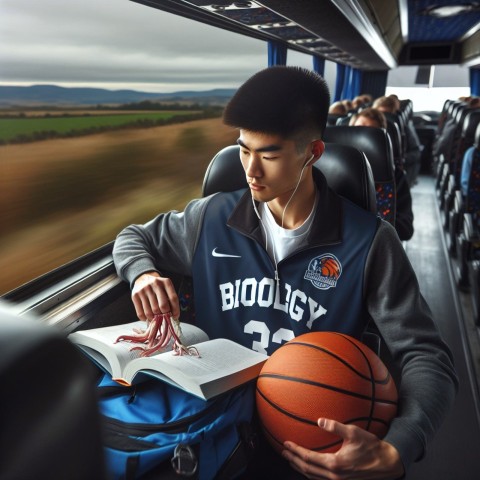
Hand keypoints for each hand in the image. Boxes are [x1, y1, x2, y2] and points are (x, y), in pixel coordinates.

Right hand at [131, 272, 179, 320]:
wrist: (143, 279)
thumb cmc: (158, 287)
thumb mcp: (166, 288)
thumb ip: (170, 300)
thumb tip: (173, 316)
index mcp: (165, 282)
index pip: (173, 298)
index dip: (175, 310)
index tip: (175, 317)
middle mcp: (155, 284)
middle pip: (163, 306)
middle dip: (165, 315)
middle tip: (164, 318)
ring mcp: (144, 289)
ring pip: (151, 312)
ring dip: (154, 319)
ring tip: (156, 319)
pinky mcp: (135, 295)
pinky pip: (140, 313)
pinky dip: (145, 319)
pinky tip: (148, 318)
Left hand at [281, 418, 404, 478]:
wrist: (387, 464)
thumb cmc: (371, 447)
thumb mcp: (354, 433)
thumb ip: (335, 426)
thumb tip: (319, 420)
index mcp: (335, 464)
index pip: (308, 458)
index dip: (295, 451)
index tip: (286, 444)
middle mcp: (334, 476)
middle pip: (307, 470)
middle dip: (293, 460)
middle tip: (283, 452)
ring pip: (312, 477)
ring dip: (300, 467)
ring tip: (291, 458)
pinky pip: (320, 478)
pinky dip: (310, 472)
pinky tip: (308, 465)